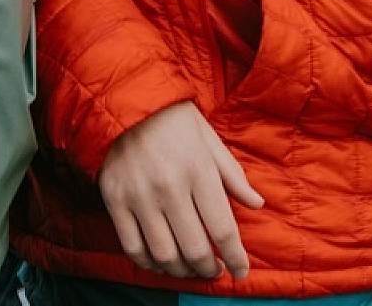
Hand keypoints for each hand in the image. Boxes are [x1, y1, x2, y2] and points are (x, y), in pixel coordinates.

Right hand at [96, 101, 264, 280]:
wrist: (125, 99)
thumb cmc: (174, 119)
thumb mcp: (210, 139)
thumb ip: (233, 175)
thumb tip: (257, 204)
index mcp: (199, 170)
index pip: (222, 228)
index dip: (235, 257)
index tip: (241, 272)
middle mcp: (169, 187)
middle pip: (194, 248)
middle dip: (209, 269)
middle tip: (215, 272)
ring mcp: (139, 196)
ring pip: (163, 254)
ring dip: (181, 271)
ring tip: (191, 269)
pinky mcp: (114, 200)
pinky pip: (132, 246)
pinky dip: (148, 264)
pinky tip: (161, 263)